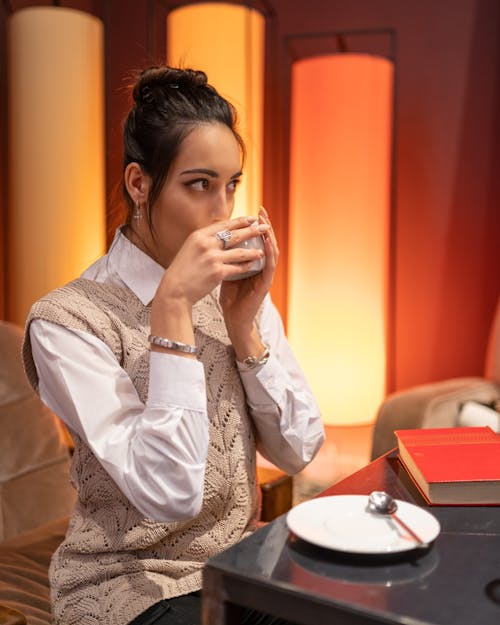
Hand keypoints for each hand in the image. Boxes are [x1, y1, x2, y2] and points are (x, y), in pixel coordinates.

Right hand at [150, 214, 269, 356]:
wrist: (174, 291)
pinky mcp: (218, 272)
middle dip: (253, 230)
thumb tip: (221, 234)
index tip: (252, 218)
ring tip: (262, 250)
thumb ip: (205, 241)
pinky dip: (246, 266)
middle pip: (235, 235)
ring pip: (240, 252)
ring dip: (253, 250)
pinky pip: (237, 268)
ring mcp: (212, 258)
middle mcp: (206, 244)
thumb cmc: (182, 271)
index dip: (240, 221)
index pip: (224, 225)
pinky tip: (253, 265)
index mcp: (198, 236)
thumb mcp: (190, 249)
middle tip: (265, 227)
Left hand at [220, 207, 278, 351]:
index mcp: (253, 263)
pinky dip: (270, 253)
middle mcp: (262, 267)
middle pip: (267, 242)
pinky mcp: (266, 284)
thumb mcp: (227, 271)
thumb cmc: (230, 296)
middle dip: (264, 225)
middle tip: (261, 210)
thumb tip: (216, 240)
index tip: (251, 211)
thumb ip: (227, 258)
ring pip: (272, 251)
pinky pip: (270, 266)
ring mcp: (266, 275)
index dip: (255, 226)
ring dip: (270, 236)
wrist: (233, 318)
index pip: (257, 240)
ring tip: (266, 223)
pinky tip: (267, 243)